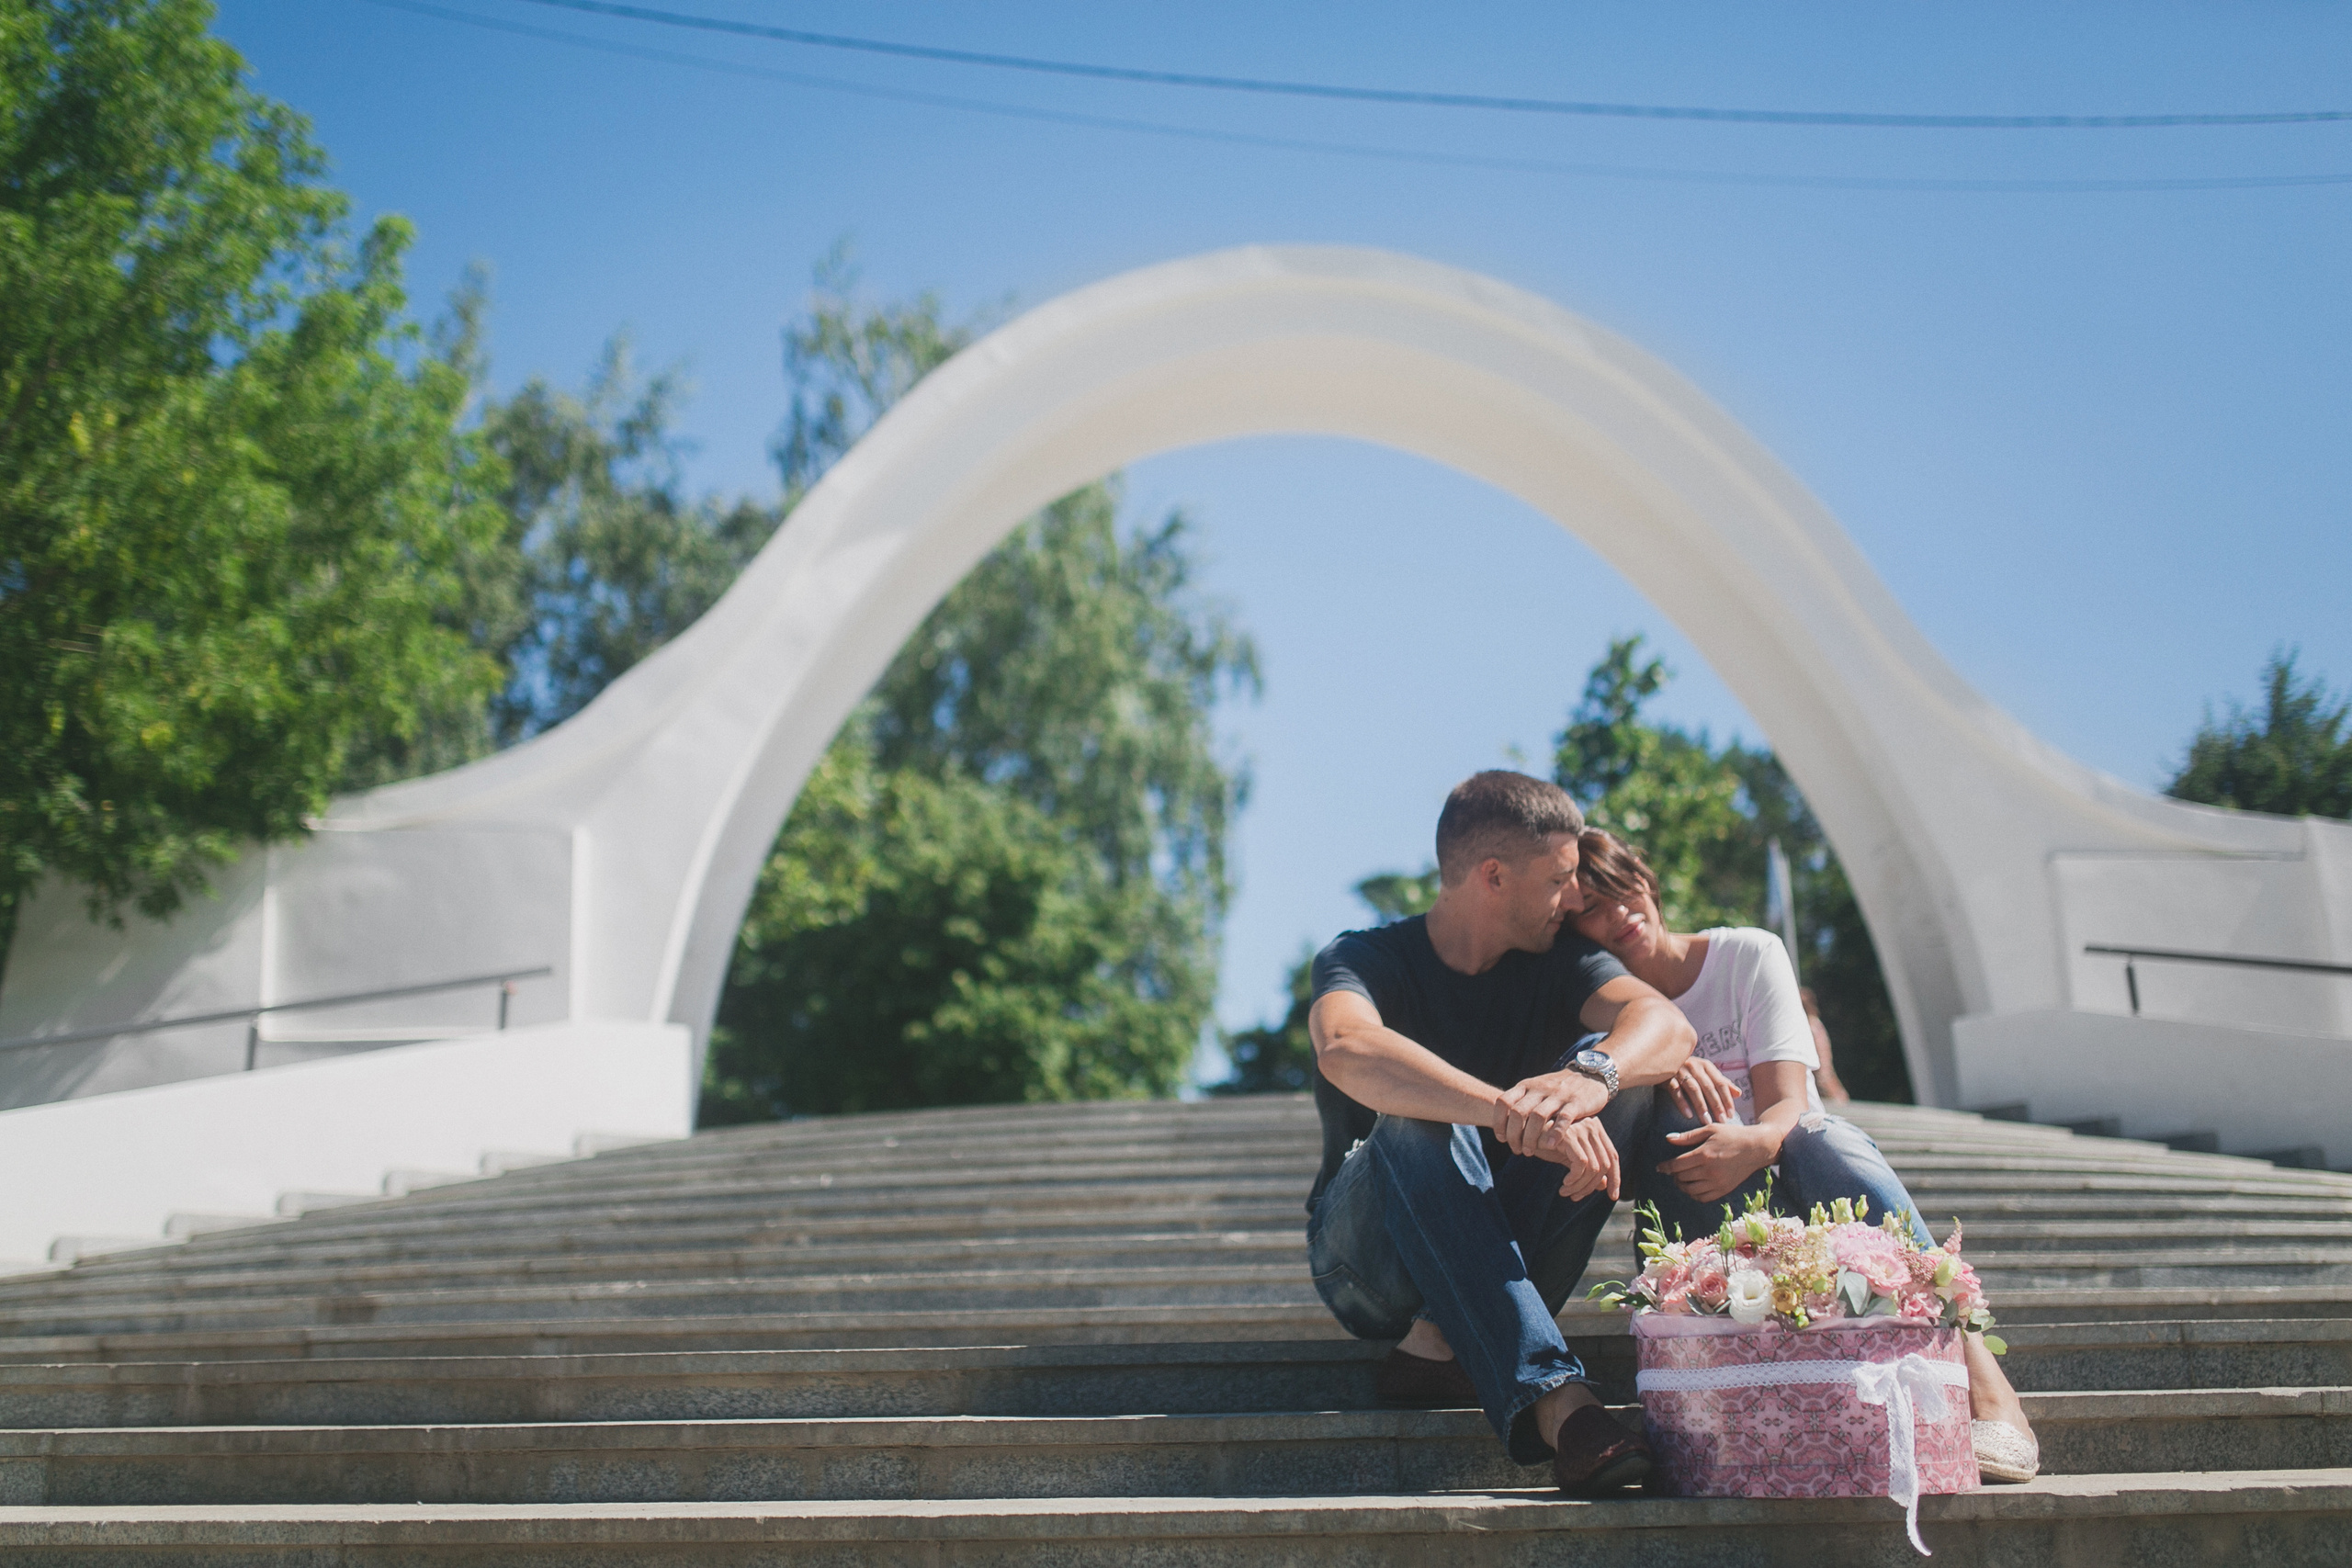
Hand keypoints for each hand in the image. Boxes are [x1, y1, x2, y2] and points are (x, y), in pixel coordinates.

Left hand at [1493, 1071, 1607, 1158]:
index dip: (1498, 1122)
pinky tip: (1549, 1146)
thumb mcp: (1536, 1089)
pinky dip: (1555, 1133)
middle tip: (1516, 1150)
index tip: (1501, 1138)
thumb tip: (1500, 1124)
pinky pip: (1563, 1118)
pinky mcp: (1576, 1103)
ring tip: (1529, 1152)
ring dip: (1530, 1137)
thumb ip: (1520, 1102)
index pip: (1504, 1102)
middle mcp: (1540, 1089)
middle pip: (1518, 1112)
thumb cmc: (1557, 1089)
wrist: (1589, 1074)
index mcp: (1526, 1086)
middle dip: (1513, 1135)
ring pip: (1538, 1116)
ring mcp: (1558, 1095)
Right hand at [1550, 1116, 1621, 1202]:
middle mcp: (1592, 1126)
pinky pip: (1581, 1165)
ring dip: (1580, 1186)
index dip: (1616, 1179)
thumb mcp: (1568, 1158)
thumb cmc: (1544, 1143)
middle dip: (1592, 1186)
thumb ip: (1586, 1169)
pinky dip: (1574, 1179)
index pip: (1613, 1157)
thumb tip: (1604, 1185)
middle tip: (1576, 1197)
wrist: (1522, 1132)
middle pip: (1605, 1164)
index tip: (1612, 1197)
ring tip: (1566, 1193)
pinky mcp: (1569, 1136)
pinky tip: (1564, 1185)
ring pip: (1593, 1168)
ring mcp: (1581, 1129)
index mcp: (1595, 1129)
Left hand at [1657, 1121, 1777, 1204]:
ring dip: (1682, 1185)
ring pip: (1691, 1190)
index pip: (1677, 1165)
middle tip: (1673, 1170)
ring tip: (1681, 1179)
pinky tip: (1693, 1186)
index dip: (1665, 1167)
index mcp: (1704, 1154)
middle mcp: (1710, 1171)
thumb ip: (1688, 1136)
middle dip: (1674, 1175)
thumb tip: (1668, 1139)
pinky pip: (1703, 1198)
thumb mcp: (1710, 1129)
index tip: (1659, 1167)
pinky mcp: (1724, 1190)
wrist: (1756, 1148)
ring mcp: (1718, 1182)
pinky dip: (1694, 1194)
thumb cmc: (1732, 1135)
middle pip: (1682, 1178)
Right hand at [1667, 1057, 1742, 1123]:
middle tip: (1722, 1120)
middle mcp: (1694, 1066)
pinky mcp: (1666, 1077)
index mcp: (1705, 1065)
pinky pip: (1676, 1091)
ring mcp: (1680, 1071)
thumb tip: (1738, 1093)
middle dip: (1717, 1105)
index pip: (1720, 1083)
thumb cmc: (1687, 1069)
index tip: (1732, 1114)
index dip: (1727, 1099)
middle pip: (1708, 1087)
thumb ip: (1720, 1082)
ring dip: (1701, 1106)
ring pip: (1694, 1090)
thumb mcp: (1705, 1072)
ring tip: (1707, 1121)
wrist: (1661, 1059)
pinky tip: (1688, 1115)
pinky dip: (1682, 1103)